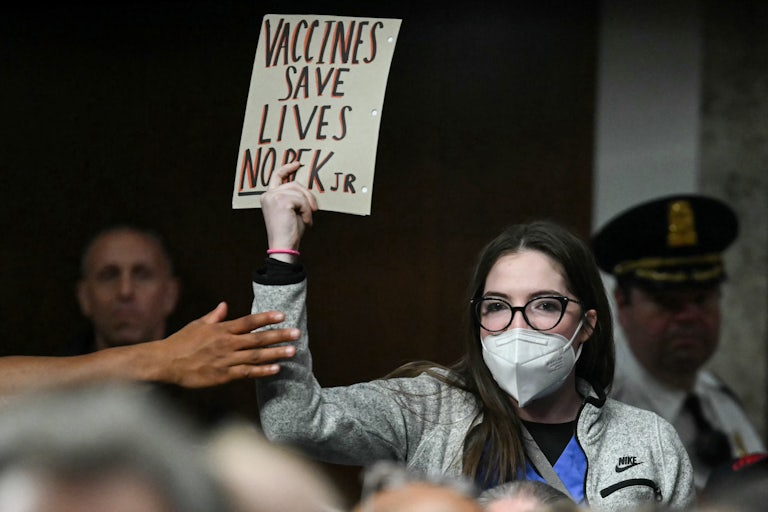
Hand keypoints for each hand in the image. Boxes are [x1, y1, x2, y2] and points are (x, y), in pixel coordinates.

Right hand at [153, 302, 297, 387]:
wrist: (165, 362)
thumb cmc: (181, 342)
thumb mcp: (198, 325)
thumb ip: (215, 316)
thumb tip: (225, 305)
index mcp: (222, 330)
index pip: (249, 322)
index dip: (266, 318)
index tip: (282, 316)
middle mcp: (227, 343)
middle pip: (257, 339)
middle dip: (279, 336)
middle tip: (296, 334)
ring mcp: (226, 360)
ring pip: (256, 356)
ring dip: (275, 353)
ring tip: (292, 351)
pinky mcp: (223, 375)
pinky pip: (246, 373)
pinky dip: (262, 371)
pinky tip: (276, 369)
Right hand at [261, 161, 317, 256]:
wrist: (284, 246)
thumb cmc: (289, 232)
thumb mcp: (293, 210)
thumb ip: (295, 197)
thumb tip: (306, 188)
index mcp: (268, 197)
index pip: (277, 176)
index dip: (287, 168)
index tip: (298, 164)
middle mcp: (268, 195)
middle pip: (294, 184)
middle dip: (307, 195)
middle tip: (314, 209)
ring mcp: (273, 196)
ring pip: (299, 192)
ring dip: (307, 206)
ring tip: (306, 219)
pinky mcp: (281, 200)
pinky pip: (302, 200)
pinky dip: (307, 211)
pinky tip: (305, 221)